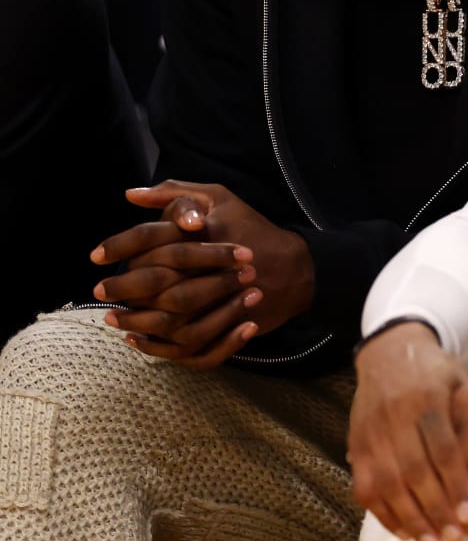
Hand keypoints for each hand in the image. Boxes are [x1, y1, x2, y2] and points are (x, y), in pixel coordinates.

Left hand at [92, 181, 316, 367]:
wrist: (297, 269)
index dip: (119, 247)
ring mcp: (221, 302)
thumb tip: (130, 195)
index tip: (96, 256)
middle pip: (155, 282)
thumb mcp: (220, 198)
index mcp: (206, 233)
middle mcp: (211, 268)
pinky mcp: (227, 328)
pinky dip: (158, 347)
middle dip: (122, 287)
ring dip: (135, 321)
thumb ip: (175, 192)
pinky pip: (186, 346)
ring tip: (114, 319)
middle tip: (100, 291)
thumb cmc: (253, 229)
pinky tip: (138, 339)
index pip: (151, 238)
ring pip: (168, 318)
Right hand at [347, 322, 467, 540]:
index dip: (456, 485)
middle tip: (457, 539)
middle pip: (414, 472)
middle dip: (436, 510)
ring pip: (387, 485)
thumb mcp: (459, 383)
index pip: (442, 449)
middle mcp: (395, 417)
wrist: (389, 351)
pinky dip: (384, 514)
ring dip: (411, 519)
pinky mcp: (356, 445)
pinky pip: (365, 488)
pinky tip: (406, 533)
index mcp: (427, 398)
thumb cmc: (434, 372)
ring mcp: (371, 433)